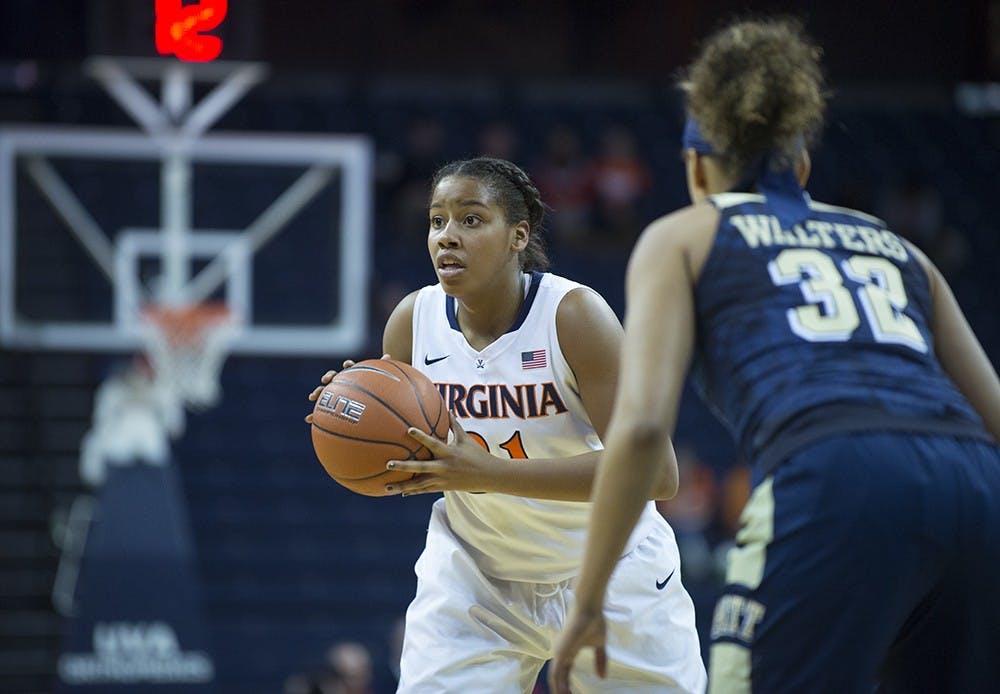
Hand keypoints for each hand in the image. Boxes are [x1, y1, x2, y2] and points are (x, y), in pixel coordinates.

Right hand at [305, 354, 389, 422]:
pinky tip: (309, 420)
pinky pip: (322, 411)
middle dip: (328, 377)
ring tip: (312, 397)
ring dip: (317, 393)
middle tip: (326, 380)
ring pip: (324, 392)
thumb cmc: (374, 391)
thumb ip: (382, 369)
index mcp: (354, 376)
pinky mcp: (330, 407)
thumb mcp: (379, 381)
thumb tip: (389, 355)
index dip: (348, 365)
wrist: (366, 402)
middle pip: (333, 377)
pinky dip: (315, 415)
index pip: (350, 368)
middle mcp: (342, 383)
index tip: (348, 364)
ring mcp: (335, 394)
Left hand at [382, 413, 496, 494]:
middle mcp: (443, 467)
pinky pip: (424, 490)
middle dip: (404, 466)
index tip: (408, 430)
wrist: (488, 476)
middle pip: (421, 467)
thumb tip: (449, 409)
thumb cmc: (477, 454)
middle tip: (388, 464)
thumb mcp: (466, 439)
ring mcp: (442, 479)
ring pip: (419, 484)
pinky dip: (412, 491)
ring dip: (402, 485)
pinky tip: (400, 492)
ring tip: (386, 487)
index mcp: (449, 453)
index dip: (421, 436)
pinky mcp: (443, 488)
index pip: (433, 443)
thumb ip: (454, 425)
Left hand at [548, 604, 607, 693]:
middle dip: (563, 690)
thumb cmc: (594, 621)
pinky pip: (555, 675)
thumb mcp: (599, 645)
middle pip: (559, 677)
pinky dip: (558, 686)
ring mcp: (559, 653)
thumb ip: (600, 660)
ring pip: (555, 678)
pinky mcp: (559, 653)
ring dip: (560, 691)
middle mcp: (561, 653)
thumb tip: (602, 677)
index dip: (567, 685)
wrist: (590, 609)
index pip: (565, 673)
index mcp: (569, 652)